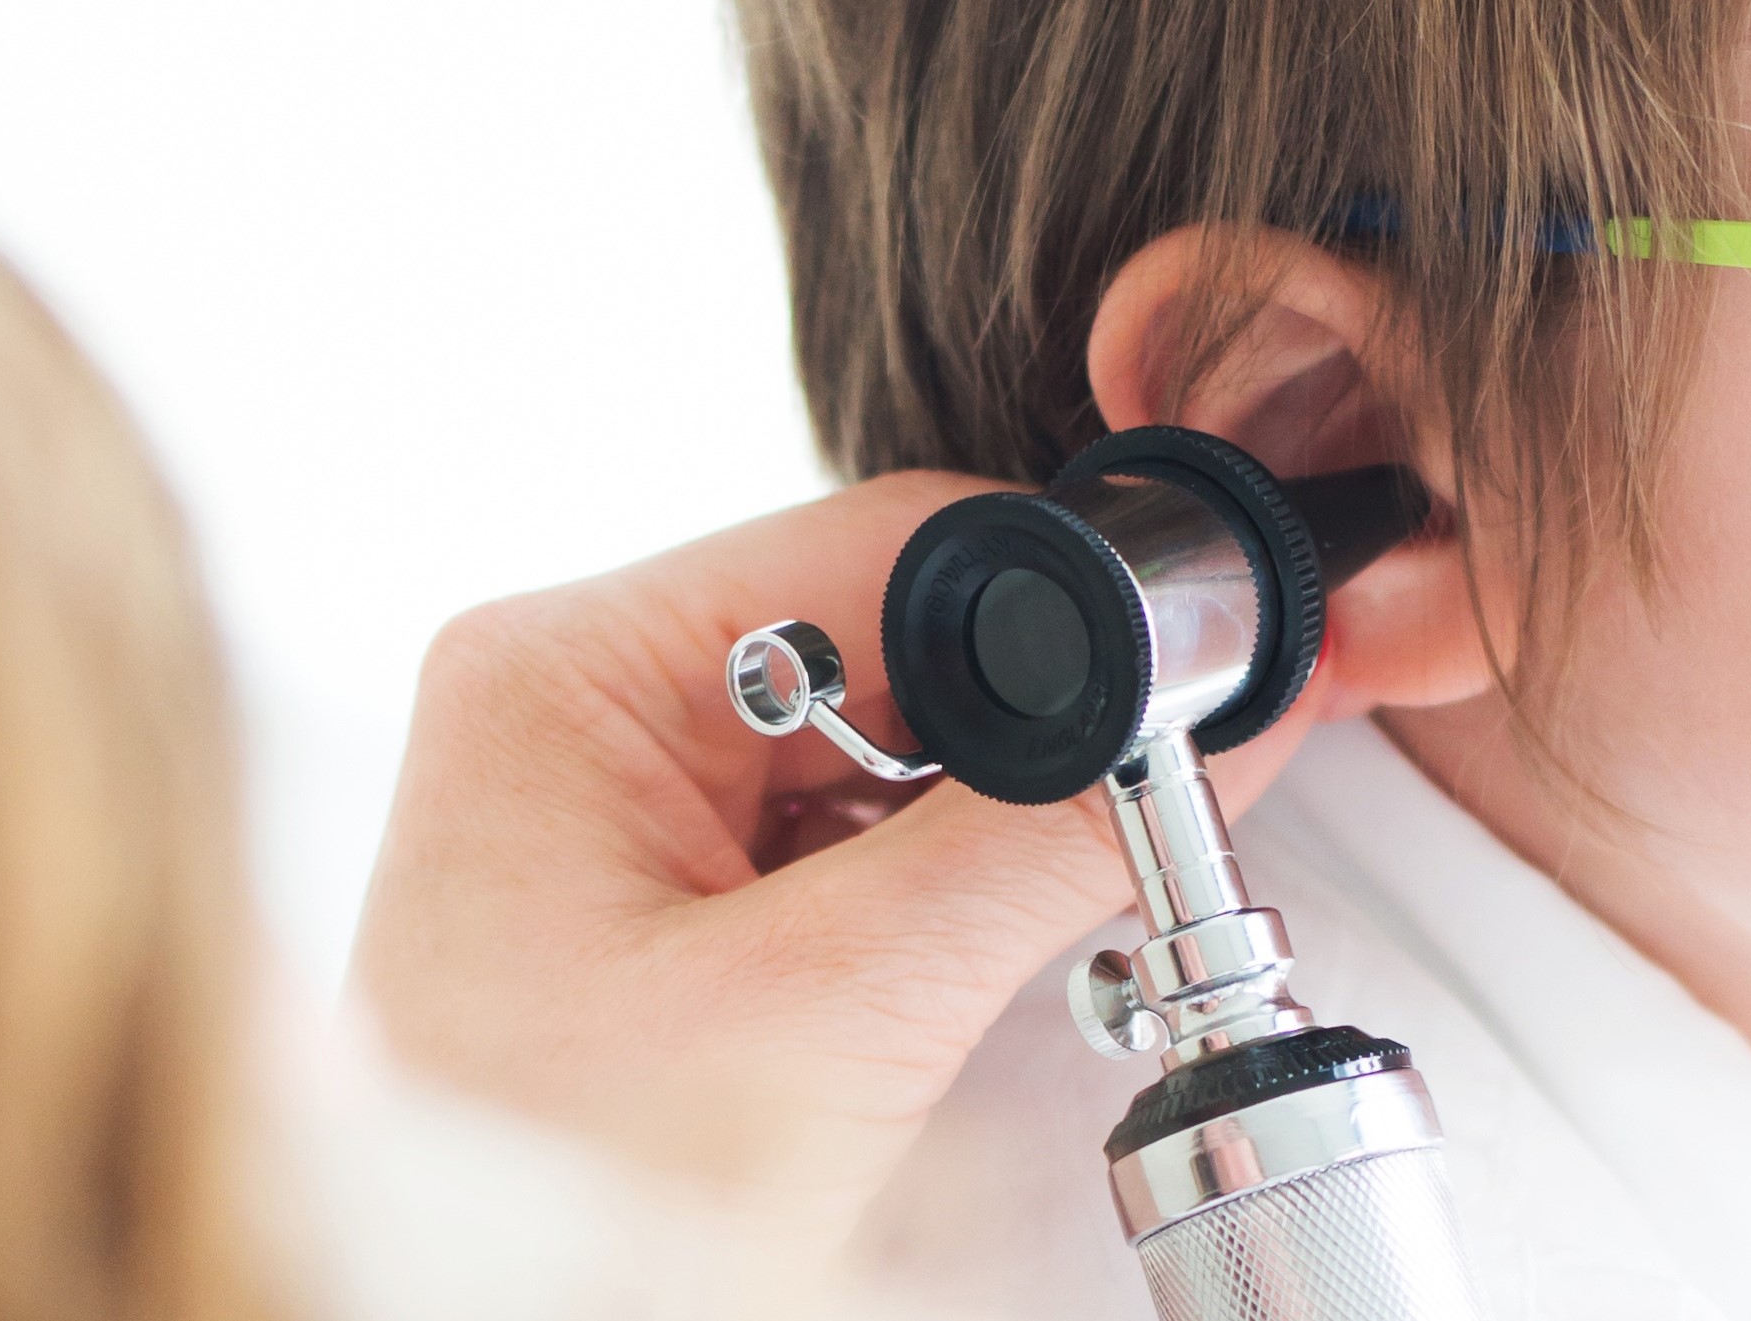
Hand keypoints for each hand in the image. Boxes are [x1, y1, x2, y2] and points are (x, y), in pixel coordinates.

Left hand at [348, 474, 1333, 1252]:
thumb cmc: (554, 1203)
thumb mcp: (825, 1016)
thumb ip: (1024, 851)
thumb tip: (1196, 729)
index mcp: (565, 670)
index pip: (878, 547)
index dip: (1053, 603)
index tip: (1181, 686)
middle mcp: (572, 705)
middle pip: (883, 642)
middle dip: (1009, 742)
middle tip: (1098, 847)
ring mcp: (602, 802)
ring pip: (870, 749)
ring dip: (959, 839)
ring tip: (952, 966)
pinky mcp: (642, 897)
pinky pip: (824, 842)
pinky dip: (904, 906)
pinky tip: (910, 991)